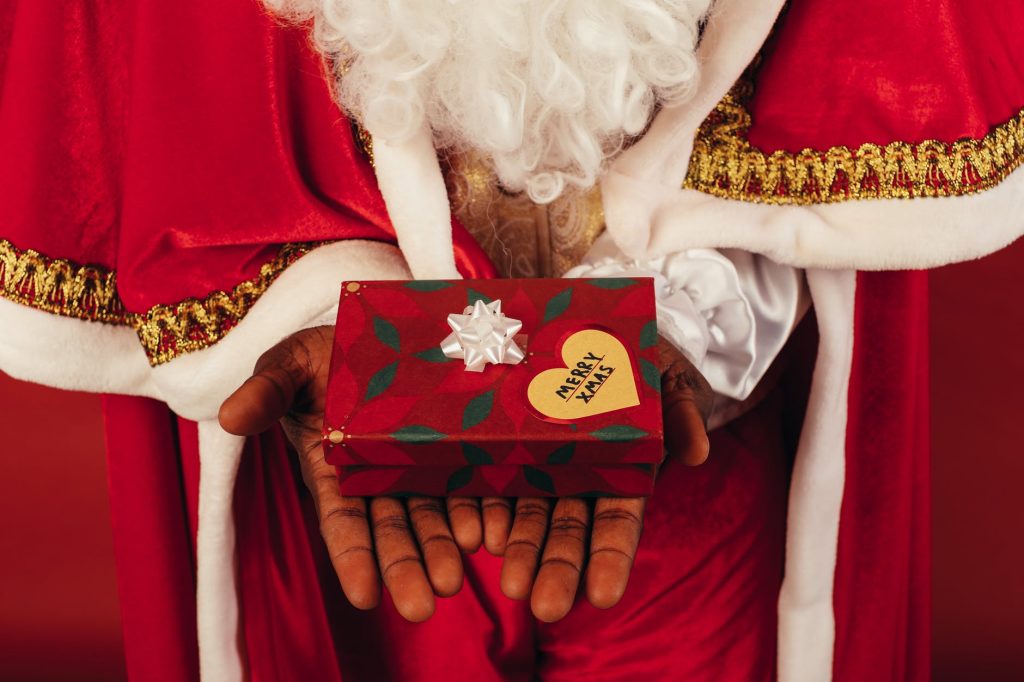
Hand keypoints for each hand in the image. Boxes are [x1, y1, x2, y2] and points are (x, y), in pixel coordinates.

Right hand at [218, 326, 483, 621]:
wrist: (378, 328)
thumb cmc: (324, 353)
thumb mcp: (290, 364)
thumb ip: (267, 390)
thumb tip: (231, 415)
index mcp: (334, 467)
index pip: (343, 520)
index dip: (353, 557)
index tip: (365, 595)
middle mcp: (380, 476)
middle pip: (394, 529)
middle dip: (406, 567)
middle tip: (422, 606)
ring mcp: (423, 466)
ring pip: (435, 516)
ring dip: (444, 549)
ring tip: (456, 580)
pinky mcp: (461, 449)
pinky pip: (475, 484)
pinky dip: (484, 511)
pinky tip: (494, 536)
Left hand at [486, 336, 712, 621]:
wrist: (596, 325)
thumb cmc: (646, 358)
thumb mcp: (673, 379)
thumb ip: (683, 414)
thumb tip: (696, 452)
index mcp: (623, 470)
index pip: (618, 522)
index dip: (611, 557)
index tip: (605, 595)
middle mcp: (578, 477)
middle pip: (566, 531)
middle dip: (557, 569)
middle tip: (544, 607)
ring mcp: (537, 466)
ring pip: (525, 515)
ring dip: (517, 551)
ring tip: (508, 587)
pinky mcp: (501, 447)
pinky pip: (486, 481)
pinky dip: (480, 509)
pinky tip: (470, 537)